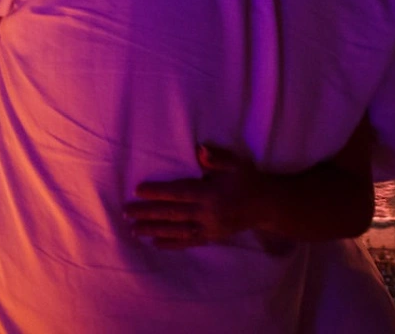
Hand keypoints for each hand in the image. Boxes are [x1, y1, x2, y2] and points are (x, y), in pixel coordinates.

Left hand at [124, 144, 265, 248]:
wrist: (268, 206)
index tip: (138, 190)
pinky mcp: (212, 237)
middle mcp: (208, 213)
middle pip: (173, 213)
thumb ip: (217, 158)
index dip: (158, 191)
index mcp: (211, 194)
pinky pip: (189, 242)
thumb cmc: (248, 180)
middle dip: (148, 213)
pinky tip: (155, 244)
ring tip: (133, 230)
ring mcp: (210, 228)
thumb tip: (200, 151)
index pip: (179, 192)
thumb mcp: (237, 163)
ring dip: (154, 230)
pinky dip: (172, 244)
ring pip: (177, 230)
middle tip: (126, 212)